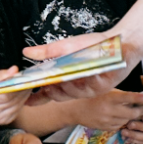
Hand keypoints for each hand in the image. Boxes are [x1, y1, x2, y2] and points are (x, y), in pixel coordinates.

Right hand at [0, 69, 24, 127]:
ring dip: (24, 95)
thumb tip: (14, 70)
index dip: (16, 86)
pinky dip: (21, 102)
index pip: (5, 94)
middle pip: (13, 100)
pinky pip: (17, 110)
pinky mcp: (5, 121)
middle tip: (27, 80)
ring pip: (18, 105)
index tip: (23, 78)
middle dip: (22, 89)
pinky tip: (20, 95)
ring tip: (25, 86)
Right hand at [19, 30, 133, 102]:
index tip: (26, 101)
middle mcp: (76, 87)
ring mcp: (89, 88)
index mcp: (65, 79)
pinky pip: (93, 87)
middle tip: (46, 84)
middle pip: (59, 95)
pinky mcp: (103, 87)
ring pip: (74, 93)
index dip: (37, 98)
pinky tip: (87, 73)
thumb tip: (26, 52)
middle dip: (52, 91)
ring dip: (69, 86)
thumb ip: (47, 52)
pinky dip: (88, 80)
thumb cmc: (92, 44)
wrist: (116, 42)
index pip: (48, 92)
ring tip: (65, 77)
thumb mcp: (65, 46)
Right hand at [75, 89, 142, 132]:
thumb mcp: (107, 92)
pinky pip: (119, 126)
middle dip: (139, 112)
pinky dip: (121, 122)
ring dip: (129, 117)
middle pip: (131, 114)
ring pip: (126, 121)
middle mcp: (109, 109)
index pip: (127, 97)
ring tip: (124, 111)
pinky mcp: (105, 128)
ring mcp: (107, 120)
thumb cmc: (94, 97)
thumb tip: (139, 99)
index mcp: (109, 97)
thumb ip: (121, 95)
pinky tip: (115, 117)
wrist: (77, 110)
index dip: (138, 98)